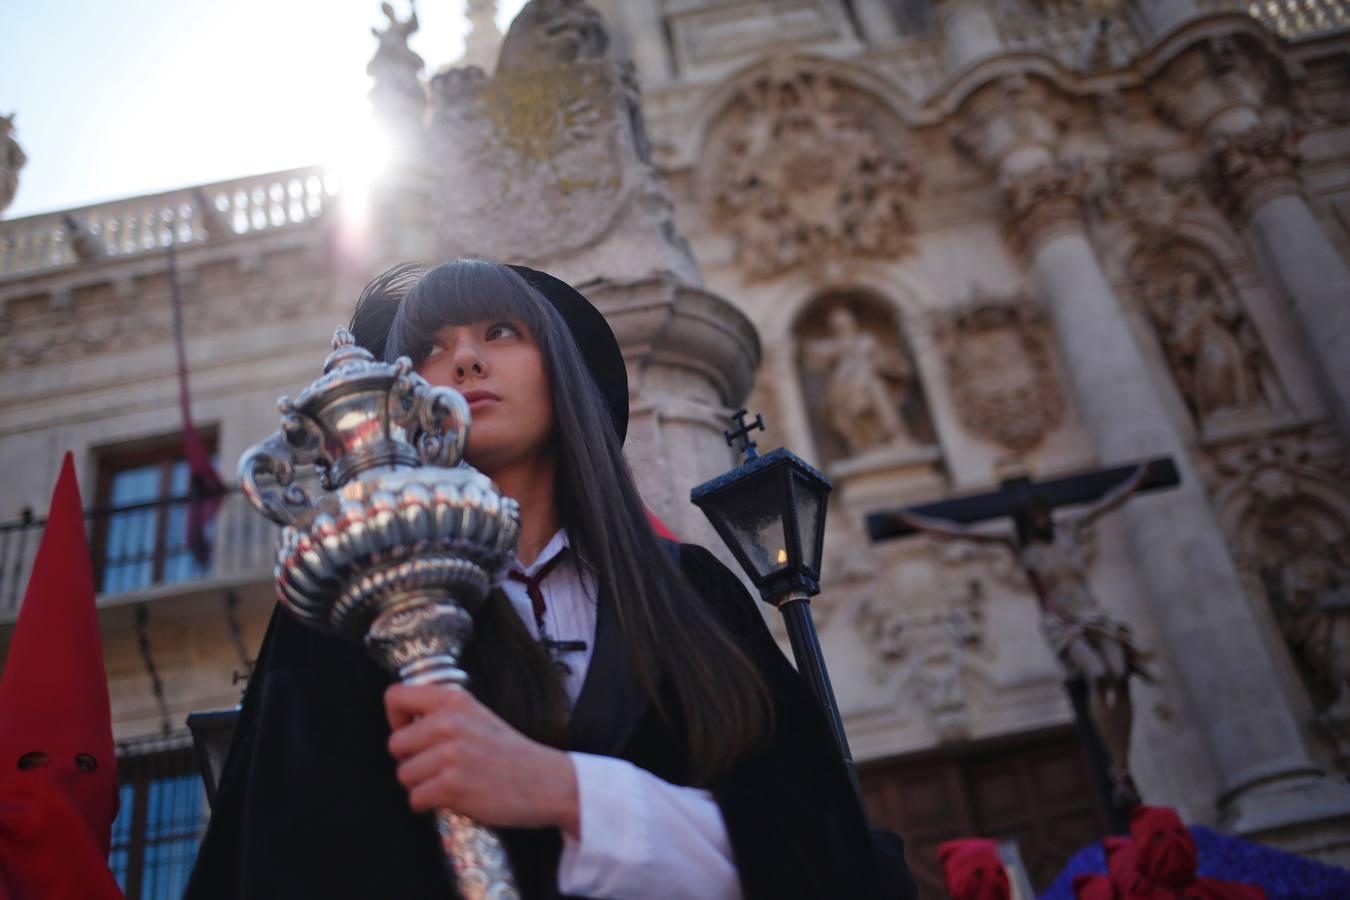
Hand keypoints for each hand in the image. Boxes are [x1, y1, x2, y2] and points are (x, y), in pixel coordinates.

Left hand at [385, 684, 579, 835]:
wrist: (546, 781)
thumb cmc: (510, 753)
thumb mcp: (478, 716)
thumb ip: (444, 714)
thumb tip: (404, 726)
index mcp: (454, 700)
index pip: (395, 696)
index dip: (396, 719)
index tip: (412, 734)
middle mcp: (449, 722)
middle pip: (395, 745)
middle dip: (410, 760)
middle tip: (436, 767)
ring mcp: (450, 754)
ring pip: (403, 775)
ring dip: (421, 785)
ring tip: (448, 783)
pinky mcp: (452, 786)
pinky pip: (415, 799)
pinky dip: (428, 804)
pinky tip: (450, 799)